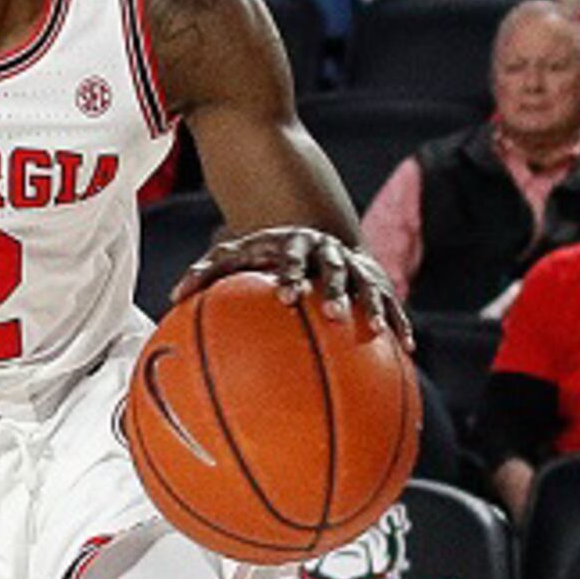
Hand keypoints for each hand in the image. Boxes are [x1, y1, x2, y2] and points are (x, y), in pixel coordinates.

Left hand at [175, 225, 410, 344]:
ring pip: (369, 285)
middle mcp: (328, 251)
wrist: (310, 228)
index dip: (292, 276)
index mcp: (294, 245)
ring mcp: (355, 264)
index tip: (287, 298)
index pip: (293, 258)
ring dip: (374, 308)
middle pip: (336, 269)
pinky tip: (406, 350)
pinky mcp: (375, 279)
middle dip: (337, 292)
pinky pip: (390, 302)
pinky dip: (398, 322)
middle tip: (334, 316)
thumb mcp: (236, 254)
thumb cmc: (263, 253)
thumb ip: (206, 272)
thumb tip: (173, 296)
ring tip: (381, 334)